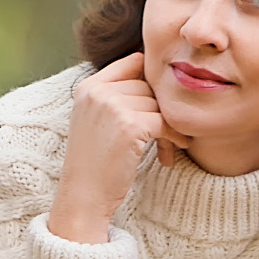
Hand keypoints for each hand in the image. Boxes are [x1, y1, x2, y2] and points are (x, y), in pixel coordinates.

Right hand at [49, 52, 183, 244]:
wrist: (83, 197)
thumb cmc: (94, 163)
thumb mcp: (94, 119)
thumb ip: (115, 95)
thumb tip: (155, 76)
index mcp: (88, 86)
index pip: (132, 61)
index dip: (149, 80)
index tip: (157, 104)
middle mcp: (98, 91)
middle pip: (148, 85)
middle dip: (160, 109)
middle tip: (165, 134)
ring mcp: (113, 106)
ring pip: (158, 104)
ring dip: (168, 125)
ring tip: (168, 146)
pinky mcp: (130, 125)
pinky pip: (166, 121)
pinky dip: (175, 136)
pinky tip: (174, 149)